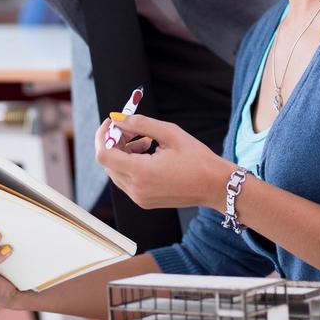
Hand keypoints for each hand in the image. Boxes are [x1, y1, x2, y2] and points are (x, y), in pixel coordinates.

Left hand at [96, 114, 232, 210]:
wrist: (215, 186)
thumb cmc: (197, 158)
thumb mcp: (170, 133)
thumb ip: (140, 123)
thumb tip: (118, 118)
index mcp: (141, 173)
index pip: (104, 154)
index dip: (103, 135)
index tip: (112, 122)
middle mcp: (136, 189)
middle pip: (108, 162)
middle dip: (115, 141)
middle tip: (131, 127)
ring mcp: (139, 198)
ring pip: (116, 171)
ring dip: (123, 153)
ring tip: (144, 139)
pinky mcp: (144, 201)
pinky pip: (127, 180)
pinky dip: (131, 164)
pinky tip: (148, 153)